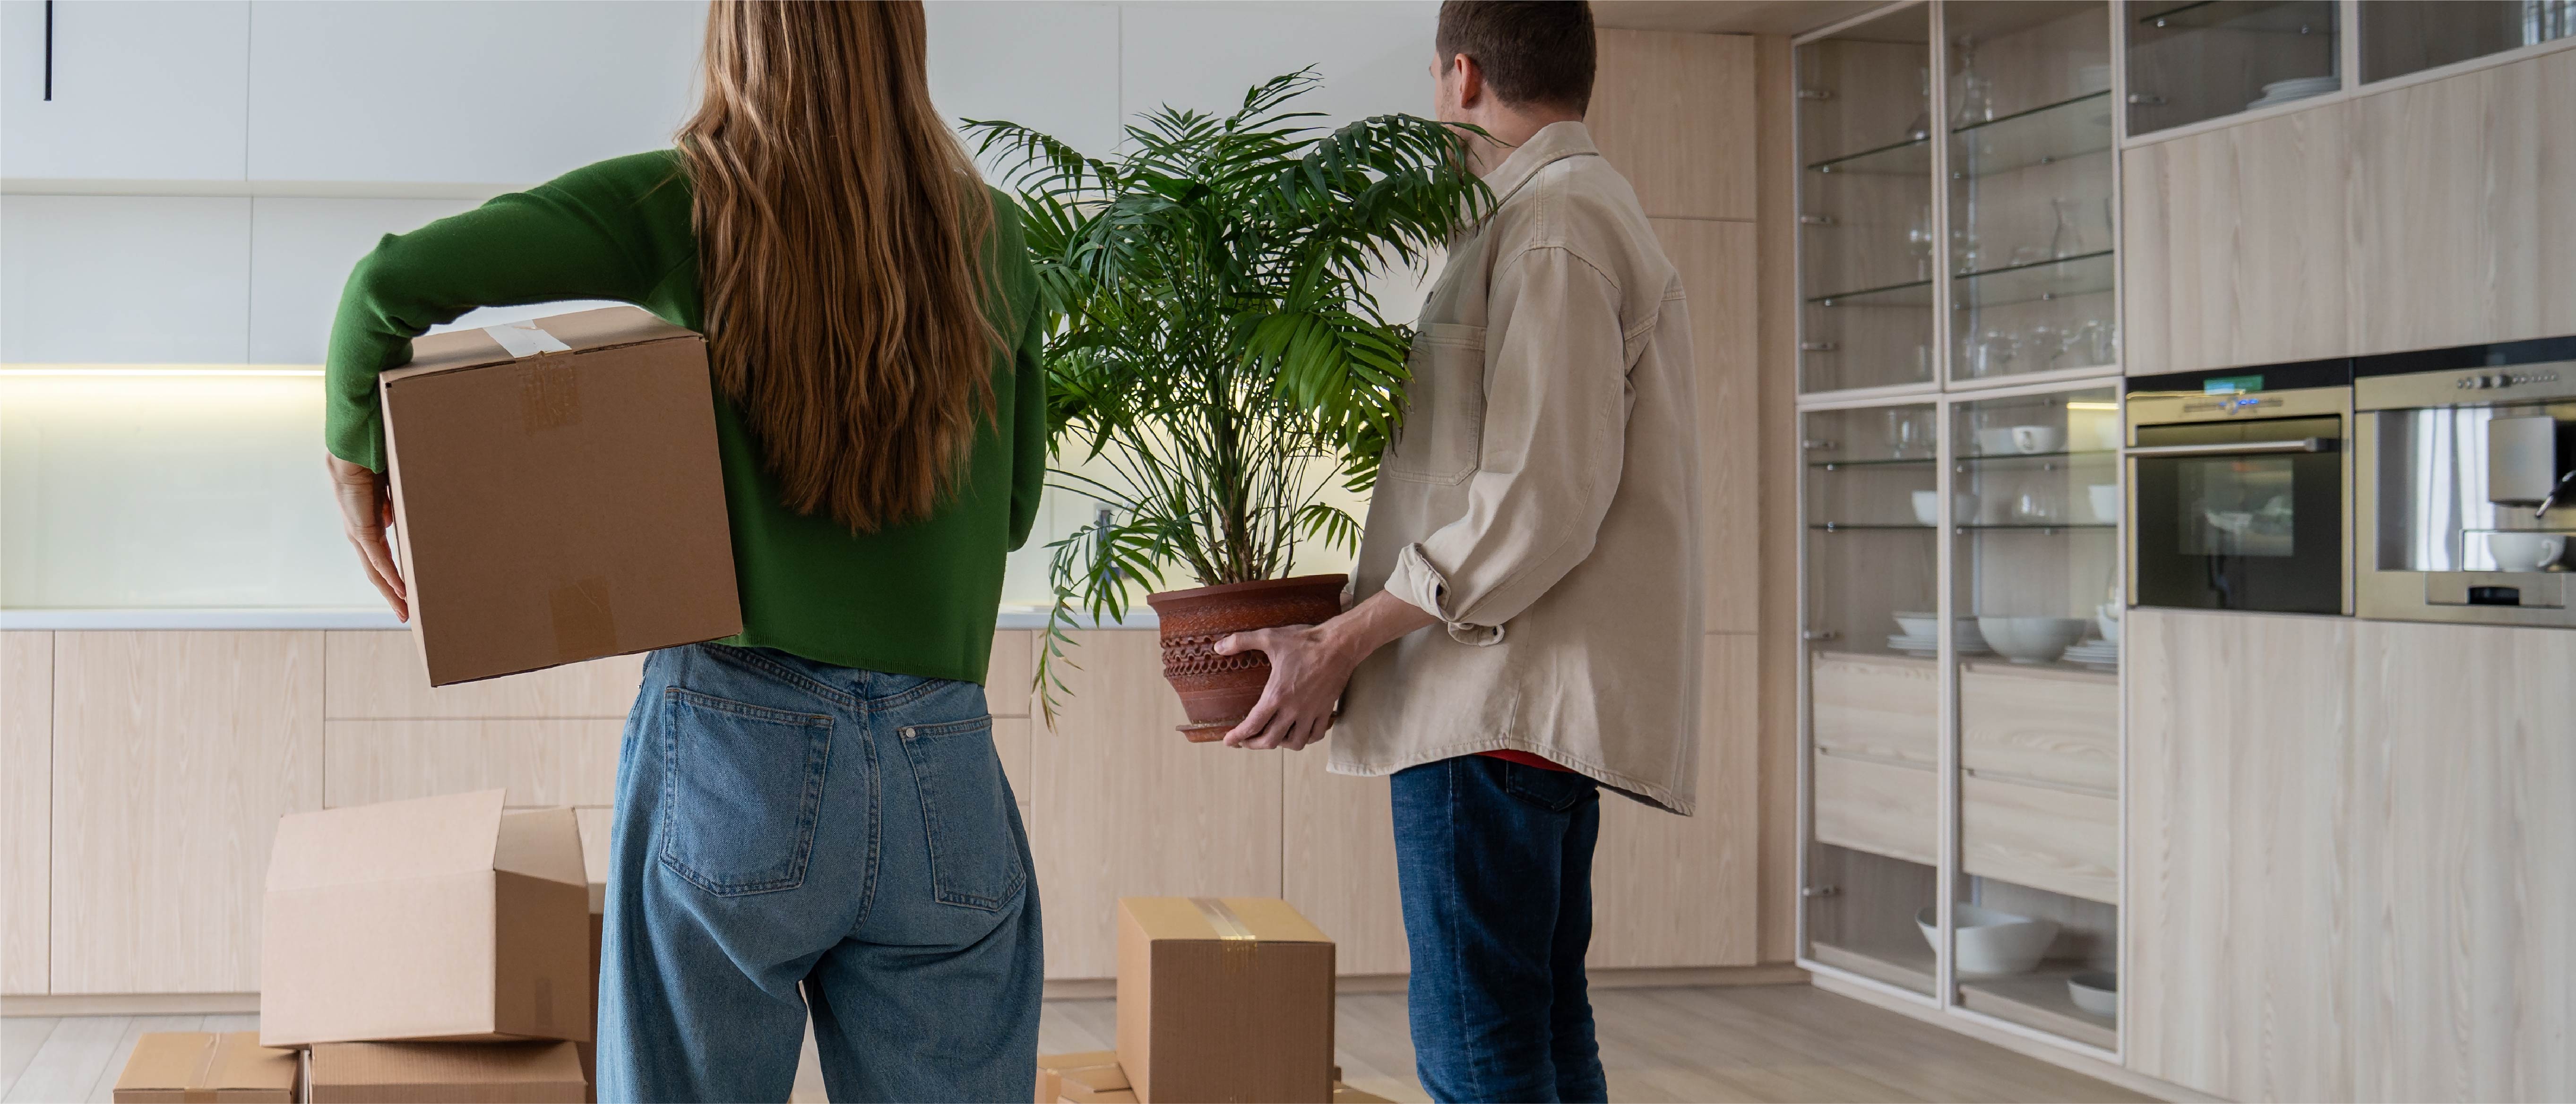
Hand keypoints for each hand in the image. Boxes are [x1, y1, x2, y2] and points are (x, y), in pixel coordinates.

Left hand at [329, 453, 408, 621]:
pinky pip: (379, 559)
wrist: (350, 459)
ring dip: (391, 593)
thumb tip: (388, 522)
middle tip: (405, 615)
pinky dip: (390, 576)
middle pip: (377, 575)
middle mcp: (360, 538)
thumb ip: (385, 510)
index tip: (405, 595)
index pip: (381, 562)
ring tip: (405, 610)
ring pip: (377, 573)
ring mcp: (360, 537)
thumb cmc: (367, 471)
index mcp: (367, 531)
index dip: (392, 580)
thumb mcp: (383, 496)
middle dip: (392, 597)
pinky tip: (401, 590)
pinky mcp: (361, 531)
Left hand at [1215, 623, 1356, 750]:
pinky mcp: (1325, 710)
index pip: (1252, 725)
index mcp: (1276, 695)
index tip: (1228, 741)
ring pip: (1295, 743)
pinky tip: (1299, 732)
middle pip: (1271, 741)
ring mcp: (1311, 712)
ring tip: (1272, 737)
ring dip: (1281, 744)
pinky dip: (1305, 738)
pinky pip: (1316, 735)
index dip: (1237, 737)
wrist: (1340, 644)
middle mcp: (1293, 709)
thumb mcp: (1269, 637)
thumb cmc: (1305, 641)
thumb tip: (1217, 647)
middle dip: (1254, 744)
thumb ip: (1241, 641)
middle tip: (1245, 741)